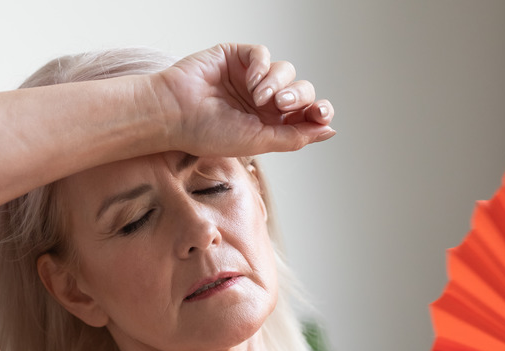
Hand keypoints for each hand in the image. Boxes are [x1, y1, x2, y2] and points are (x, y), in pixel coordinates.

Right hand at [154, 43, 334, 156]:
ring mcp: (250, 77)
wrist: (175, 114)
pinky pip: (263, 54)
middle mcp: (262, 101)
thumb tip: (329, 130)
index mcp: (269, 124)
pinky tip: (250, 81)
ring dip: (277, 83)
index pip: (305, 113)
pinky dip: (261, 66)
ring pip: (285, 71)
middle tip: (281, 105)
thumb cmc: (208, 133)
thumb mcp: (259, 141)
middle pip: (300, 91)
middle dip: (297, 97)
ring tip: (259, 96)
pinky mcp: (236, 57)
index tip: (321, 114)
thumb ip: (295, 137)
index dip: (318, 111)